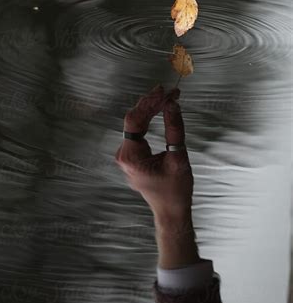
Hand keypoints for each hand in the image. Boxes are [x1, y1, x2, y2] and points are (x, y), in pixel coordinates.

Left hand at [115, 85, 193, 229]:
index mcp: (130, 156)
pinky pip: (139, 131)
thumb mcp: (178, 158)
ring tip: (168, 95)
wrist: (171, 211)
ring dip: (152, 109)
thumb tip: (172, 104)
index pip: (135, 120)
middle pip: (135, 120)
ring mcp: (127, 155)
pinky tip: (161, 107)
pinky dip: (151, 119)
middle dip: (153, 103)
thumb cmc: (176, 190)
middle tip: (170, 90)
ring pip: (136, 124)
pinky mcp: (133, 155)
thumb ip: (174, 129)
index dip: (150, 103)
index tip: (165, 91)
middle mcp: (124, 154)